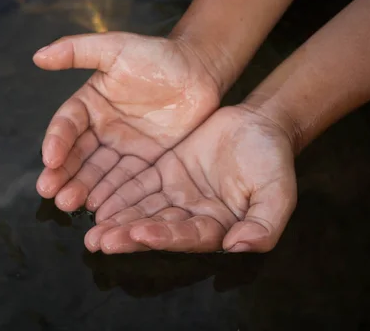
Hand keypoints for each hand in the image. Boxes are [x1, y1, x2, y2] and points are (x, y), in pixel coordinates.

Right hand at [34, 32, 226, 211]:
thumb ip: (77, 50)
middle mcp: (102, 130)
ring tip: (69, 204)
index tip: (49, 159)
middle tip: (52, 193)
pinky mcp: (147, 163)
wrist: (200, 70)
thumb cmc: (157, 54)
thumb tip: (38, 56)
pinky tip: (100, 210)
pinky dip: (113, 196)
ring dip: (83, 189)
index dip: (57, 141)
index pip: (67, 125)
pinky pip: (128, 182)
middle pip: (78, 155)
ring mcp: (124, 149)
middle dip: (64, 174)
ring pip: (99, 173)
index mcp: (90, 105)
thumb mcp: (116, 47)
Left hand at [83, 105, 297, 253]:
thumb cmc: (272, 158)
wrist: (259, 123)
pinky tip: (96, 200)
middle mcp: (192, 216)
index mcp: (218, 227)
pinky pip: (138, 184)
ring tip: (91, 229)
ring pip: (142, 209)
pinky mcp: (163, 174)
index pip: (187, 237)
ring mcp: (175, 196)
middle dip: (128, 235)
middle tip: (99, 241)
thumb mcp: (277, 191)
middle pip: (157, 228)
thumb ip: (265, 223)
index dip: (163, 236)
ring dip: (117, 219)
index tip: (140, 234)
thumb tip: (241, 246)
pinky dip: (118, 192)